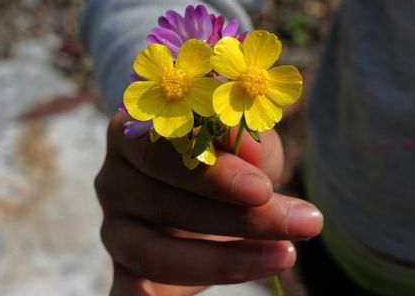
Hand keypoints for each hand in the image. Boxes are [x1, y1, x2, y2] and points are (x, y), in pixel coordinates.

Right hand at [95, 112, 323, 295]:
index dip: (212, 172)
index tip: (264, 189)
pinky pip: (128, 291)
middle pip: (165, 202)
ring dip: (226, 261)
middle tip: (301, 223)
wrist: (209, 187)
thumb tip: (251, 148)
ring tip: (285, 254)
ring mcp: (114, 228)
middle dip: (237, 217)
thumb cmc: (223, 155)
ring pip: (157, 253)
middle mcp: (114, 180)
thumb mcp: (240, 138)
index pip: (163, 150)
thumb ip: (244, 136)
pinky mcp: (124, 268)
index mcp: (131, 135)